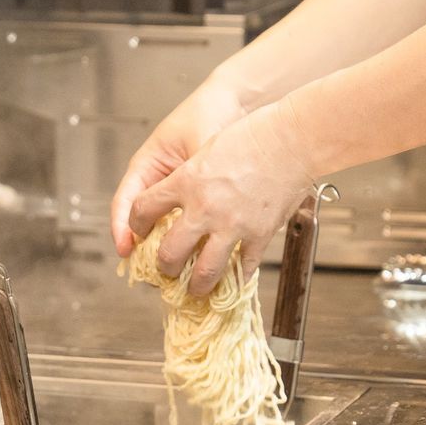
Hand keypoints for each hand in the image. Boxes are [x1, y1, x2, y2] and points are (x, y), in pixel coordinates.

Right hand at [110, 77, 249, 256]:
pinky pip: (190, 225)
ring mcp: (177, 193)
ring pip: (166, 228)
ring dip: (171, 250)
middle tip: (154, 273)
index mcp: (147, 167)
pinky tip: (205, 257)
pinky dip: (194, 242)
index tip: (126, 251)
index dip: (123, 230)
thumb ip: (198, 174)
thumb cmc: (209, 115)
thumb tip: (204, 205)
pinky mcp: (197, 200)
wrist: (234, 102)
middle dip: (146, 251)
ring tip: (179, 273)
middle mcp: (158, 183)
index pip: (125, 203)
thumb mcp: (199, 145)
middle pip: (142, 224)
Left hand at [128, 100, 316, 295]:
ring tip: (195, 289)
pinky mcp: (259, 234)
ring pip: (205, 271)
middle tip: (166, 270)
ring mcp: (232, 225)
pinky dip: (239, 274)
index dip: (135, 223)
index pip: (143, 209)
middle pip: (169, 252)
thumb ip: (191, 177)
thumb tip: (182, 197)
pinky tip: (235, 276)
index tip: (138, 230)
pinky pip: (245, 266)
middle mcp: (204, 208)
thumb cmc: (252, 135)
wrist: (290, 140)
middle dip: (164, 266)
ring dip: (197, 285)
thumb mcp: (207, 148)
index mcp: (186, 181)